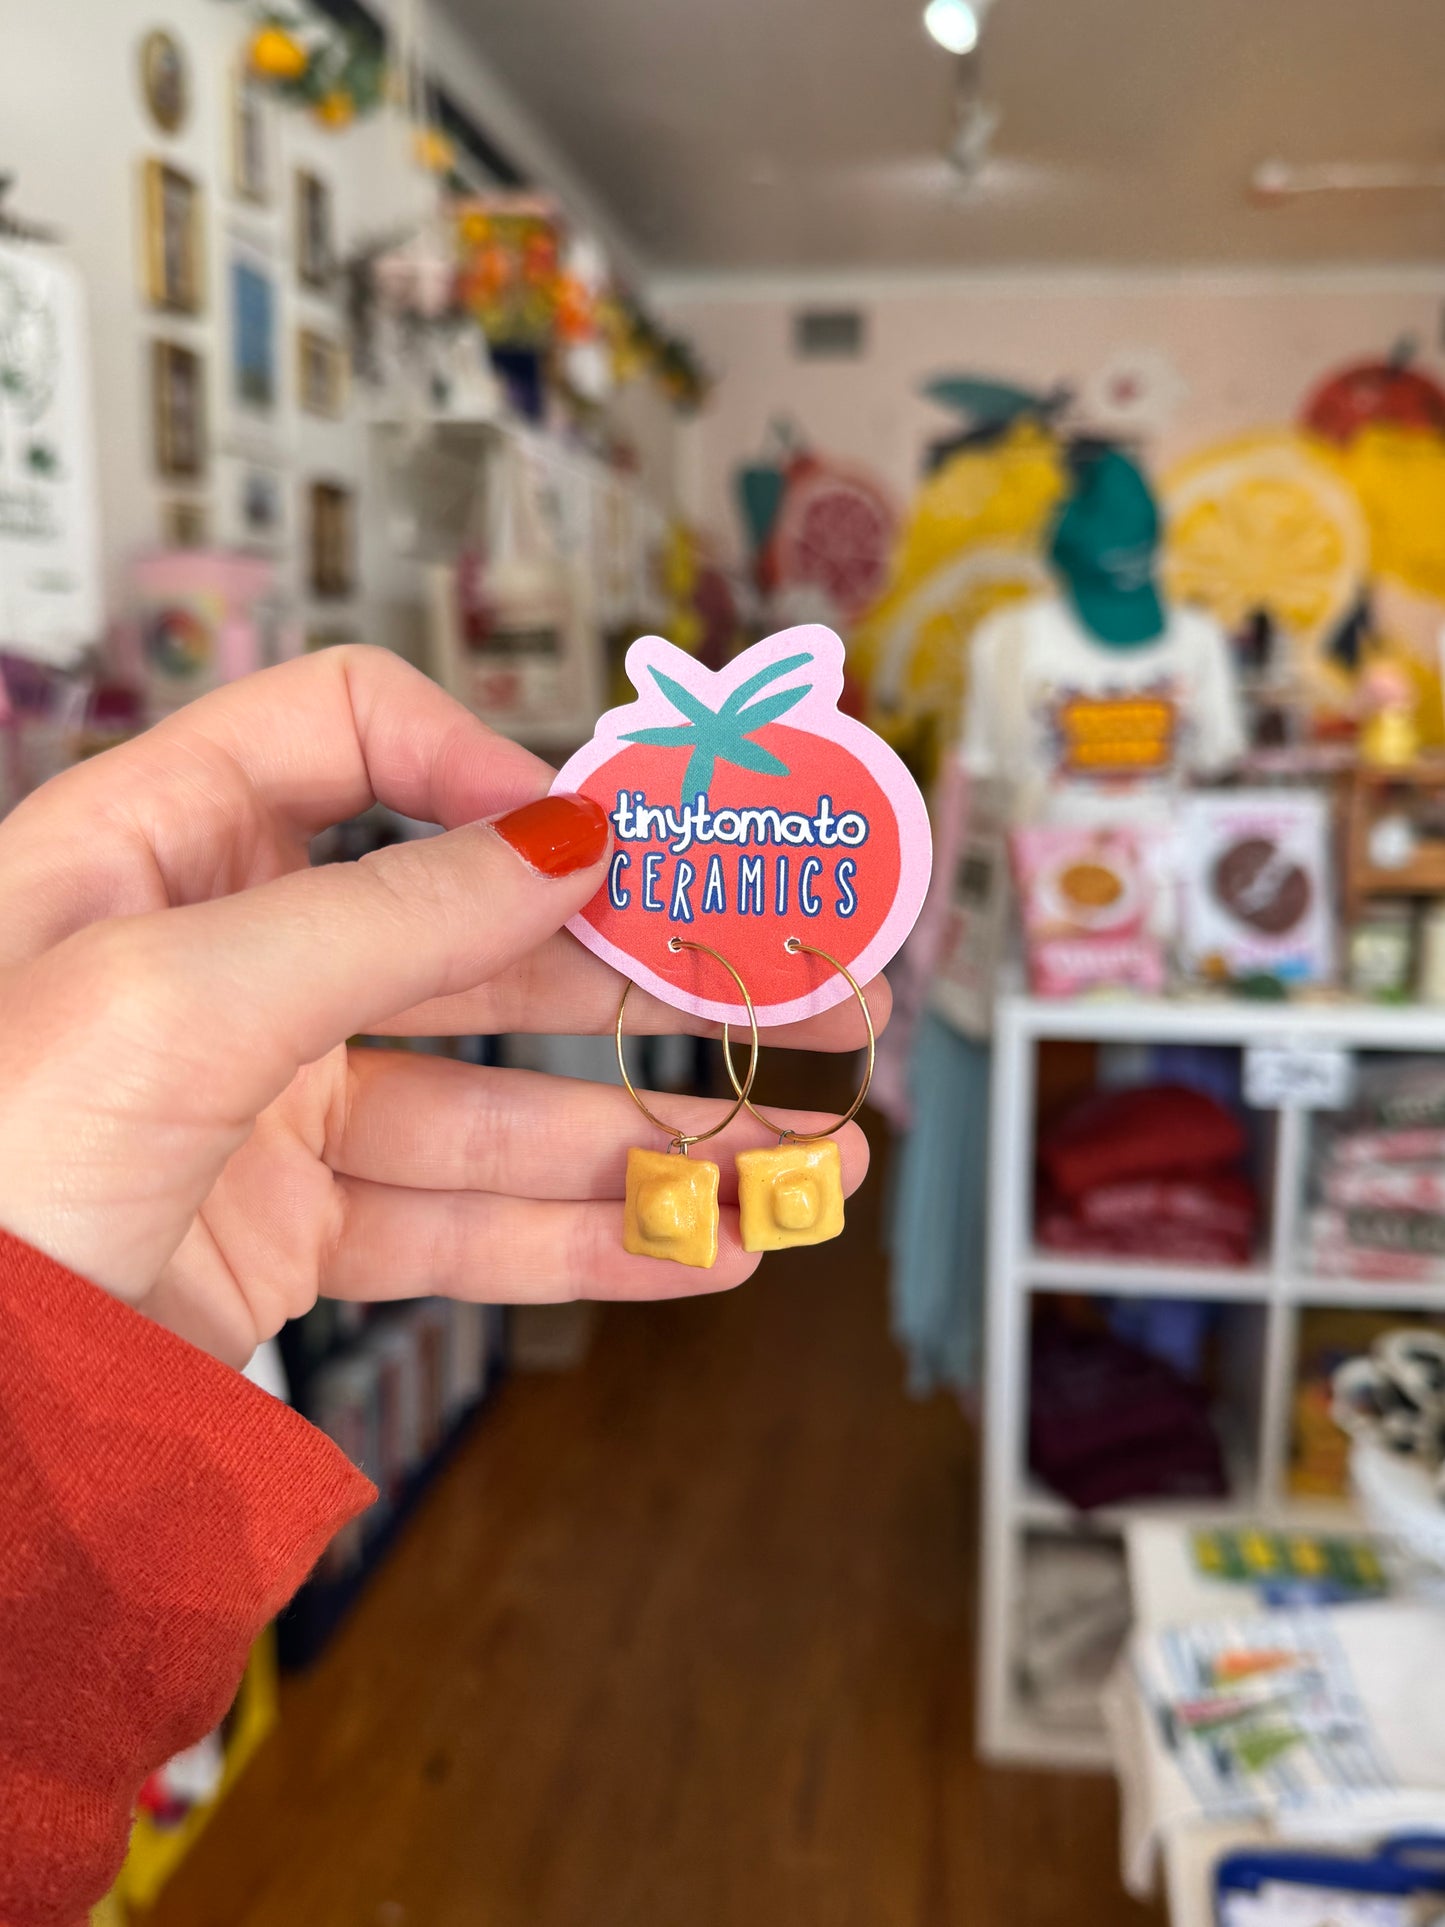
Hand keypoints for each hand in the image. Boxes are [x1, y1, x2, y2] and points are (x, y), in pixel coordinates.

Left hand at [0, 648, 879, 1365]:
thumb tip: (561, 838)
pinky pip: (463, 1230)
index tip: (608, 840)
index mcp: (158, 848)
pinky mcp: (287, 1238)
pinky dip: (586, 1243)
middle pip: (477, 935)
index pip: (351, 735)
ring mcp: (262, 1106)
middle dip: (648, 973)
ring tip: (795, 1156)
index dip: (490, 767)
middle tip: (793, 993)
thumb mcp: (170, 998)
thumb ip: (382, 913)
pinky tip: (695, 1246)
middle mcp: (224, 963)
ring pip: (497, 1104)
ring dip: (652, 1132)